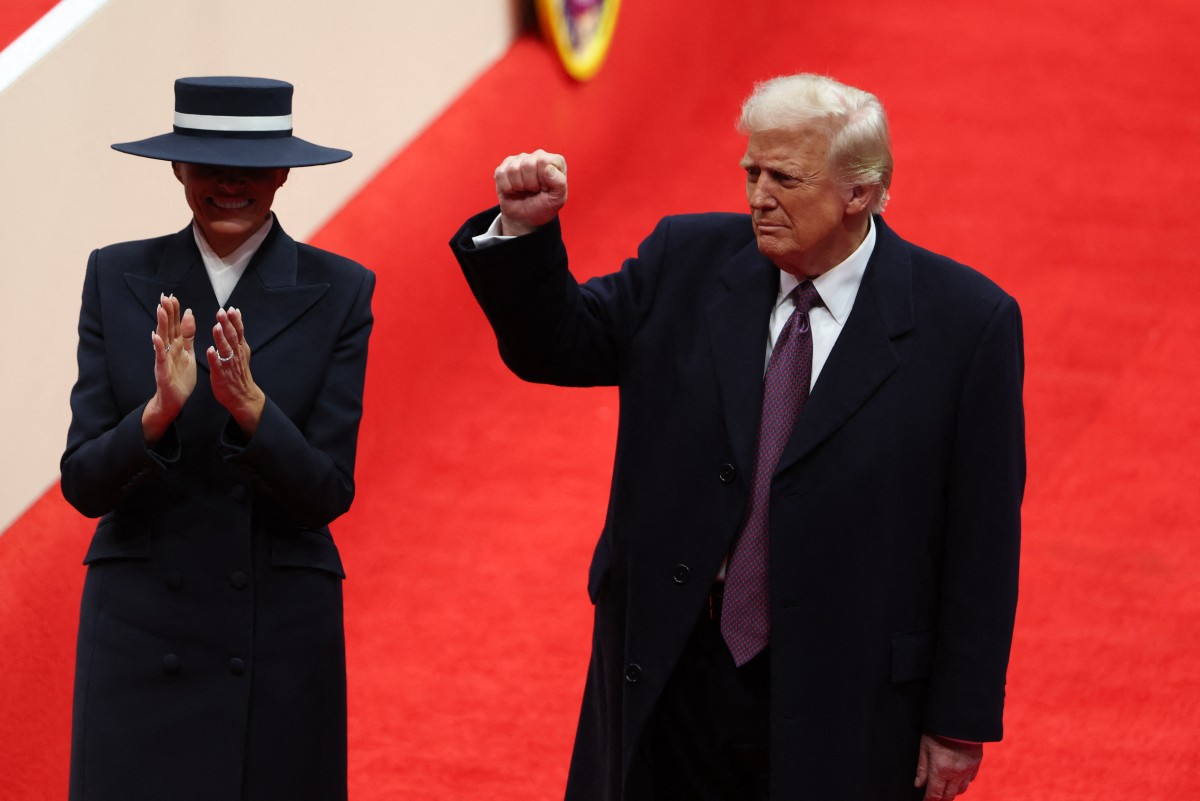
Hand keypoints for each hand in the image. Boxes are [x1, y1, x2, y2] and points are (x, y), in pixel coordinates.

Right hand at [142, 294, 196, 442]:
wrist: (174, 400)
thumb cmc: (180, 377)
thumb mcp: (188, 352)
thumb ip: (188, 335)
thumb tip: (189, 314)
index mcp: (177, 345)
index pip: (176, 325)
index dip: (174, 312)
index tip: (173, 297)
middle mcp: (168, 350)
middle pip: (168, 328)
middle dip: (167, 312)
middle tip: (165, 296)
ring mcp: (164, 359)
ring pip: (163, 339)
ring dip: (161, 324)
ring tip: (160, 309)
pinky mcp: (162, 370)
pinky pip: (160, 357)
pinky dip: (158, 347)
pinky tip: (156, 337)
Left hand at [207, 306, 265, 435]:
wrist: (243, 396)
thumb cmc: (239, 373)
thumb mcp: (242, 351)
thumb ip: (238, 334)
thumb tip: (237, 315)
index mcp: (240, 349)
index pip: (238, 331)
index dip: (235, 320)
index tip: (230, 309)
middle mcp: (236, 355)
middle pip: (232, 337)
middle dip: (227, 324)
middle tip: (222, 313)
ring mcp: (229, 365)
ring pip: (226, 349)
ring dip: (221, 338)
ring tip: (217, 327)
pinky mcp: (221, 375)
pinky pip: (218, 365)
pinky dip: (215, 358)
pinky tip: (211, 351)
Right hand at [494, 150, 567, 235]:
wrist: (525, 218)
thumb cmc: (543, 206)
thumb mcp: (557, 199)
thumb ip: (559, 183)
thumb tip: (548, 168)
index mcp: (555, 161)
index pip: (544, 161)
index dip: (543, 179)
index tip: (545, 188)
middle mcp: (538, 156)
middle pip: (528, 164)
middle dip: (530, 183)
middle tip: (533, 190)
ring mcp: (520, 159)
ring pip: (513, 169)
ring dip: (518, 186)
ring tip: (524, 190)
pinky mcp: (505, 166)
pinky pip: (501, 174)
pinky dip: (507, 187)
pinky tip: (513, 190)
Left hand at [915, 734, 982, 799]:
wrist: (961, 720)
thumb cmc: (939, 732)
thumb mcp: (925, 748)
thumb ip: (922, 768)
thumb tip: (918, 784)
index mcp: (940, 771)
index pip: (934, 794)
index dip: (929, 800)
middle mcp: (955, 774)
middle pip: (949, 796)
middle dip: (941, 799)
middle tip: (934, 798)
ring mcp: (967, 770)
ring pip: (961, 790)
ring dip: (952, 792)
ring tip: (945, 790)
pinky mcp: (976, 764)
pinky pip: (970, 780)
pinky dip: (963, 782)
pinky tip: (958, 779)